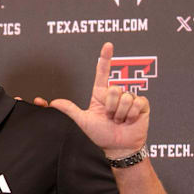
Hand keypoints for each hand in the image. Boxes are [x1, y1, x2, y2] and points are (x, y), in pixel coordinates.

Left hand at [36, 42, 148, 157]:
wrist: (116, 148)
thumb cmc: (98, 136)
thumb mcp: (81, 122)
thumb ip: (68, 110)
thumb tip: (52, 102)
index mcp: (100, 95)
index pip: (103, 73)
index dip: (106, 59)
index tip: (108, 45)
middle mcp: (115, 95)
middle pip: (114, 88)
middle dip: (110, 106)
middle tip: (109, 118)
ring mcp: (129, 100)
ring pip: (125, 96)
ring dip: (120, 113)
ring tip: (119, 121)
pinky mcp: (141, 106)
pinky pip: (136, 102)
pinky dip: (130, 114)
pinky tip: (129, 121)